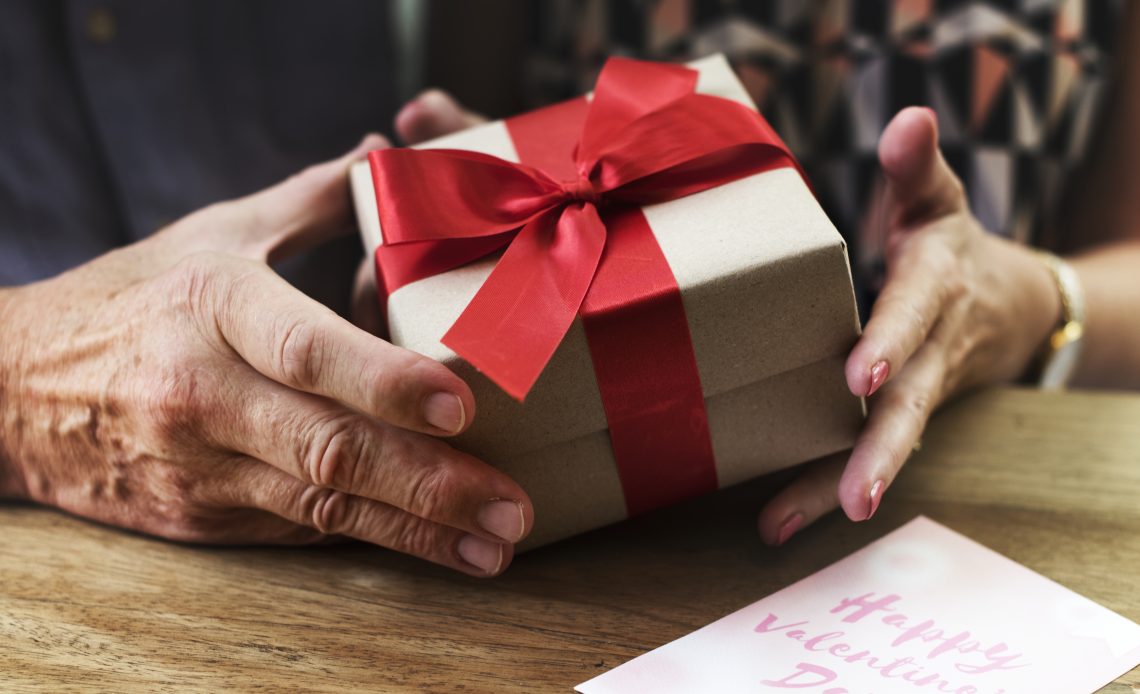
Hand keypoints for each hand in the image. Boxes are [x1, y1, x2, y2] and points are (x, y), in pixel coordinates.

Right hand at [0, 135, 532, 576]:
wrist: (13, 389)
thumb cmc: (129, 300)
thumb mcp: (210, 234)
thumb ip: (307, 201)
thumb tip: (387, 157)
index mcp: (213, 309)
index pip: (306, 350)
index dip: (384, 382)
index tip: (463, 405)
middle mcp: (203, 395)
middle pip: (327, 448)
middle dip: (428, 483)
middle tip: (511, 505)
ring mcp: (199, 466)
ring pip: (319, 508)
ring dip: (415, 533)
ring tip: (494, 547)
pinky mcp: (199, 518)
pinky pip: (295, 531)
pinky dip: (367, 538)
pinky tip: (432, 548)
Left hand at [758, 107, 1059, 544]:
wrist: (1006, 304)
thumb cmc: (948, 243)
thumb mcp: (937, 198)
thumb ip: (916, 166)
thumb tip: (910, 118)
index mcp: (935, 283)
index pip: (915, 309)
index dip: (891, 337)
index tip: (862, 372)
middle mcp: (931, 345)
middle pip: (911, 401)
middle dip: (881, 446)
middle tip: (856, 493)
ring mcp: (918, 388)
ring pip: (886, 441)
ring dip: (838, 484)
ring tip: (783, 523)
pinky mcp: (899, 414)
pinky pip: (863, 452)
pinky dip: (821, 488)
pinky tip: (777, 522)